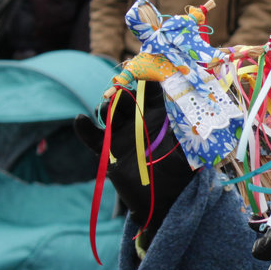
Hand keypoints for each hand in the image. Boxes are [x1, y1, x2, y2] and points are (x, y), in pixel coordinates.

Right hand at [75, 81, 193, 234]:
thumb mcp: (189, 149)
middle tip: (120, 88)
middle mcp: (140, 119)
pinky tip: (80, 120)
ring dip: (107, 106)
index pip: (152, 90)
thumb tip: (190, 112)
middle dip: (122, 90)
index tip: (143, 69)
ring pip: (110, 112)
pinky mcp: (108, 150)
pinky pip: (93, 136)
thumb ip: (186, 131)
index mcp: (162, 114)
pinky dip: (84, 128)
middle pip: (127, 96)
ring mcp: (123, 133)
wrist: (165, 199)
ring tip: (108, 108)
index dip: (147, 78)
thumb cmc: (182, 171)